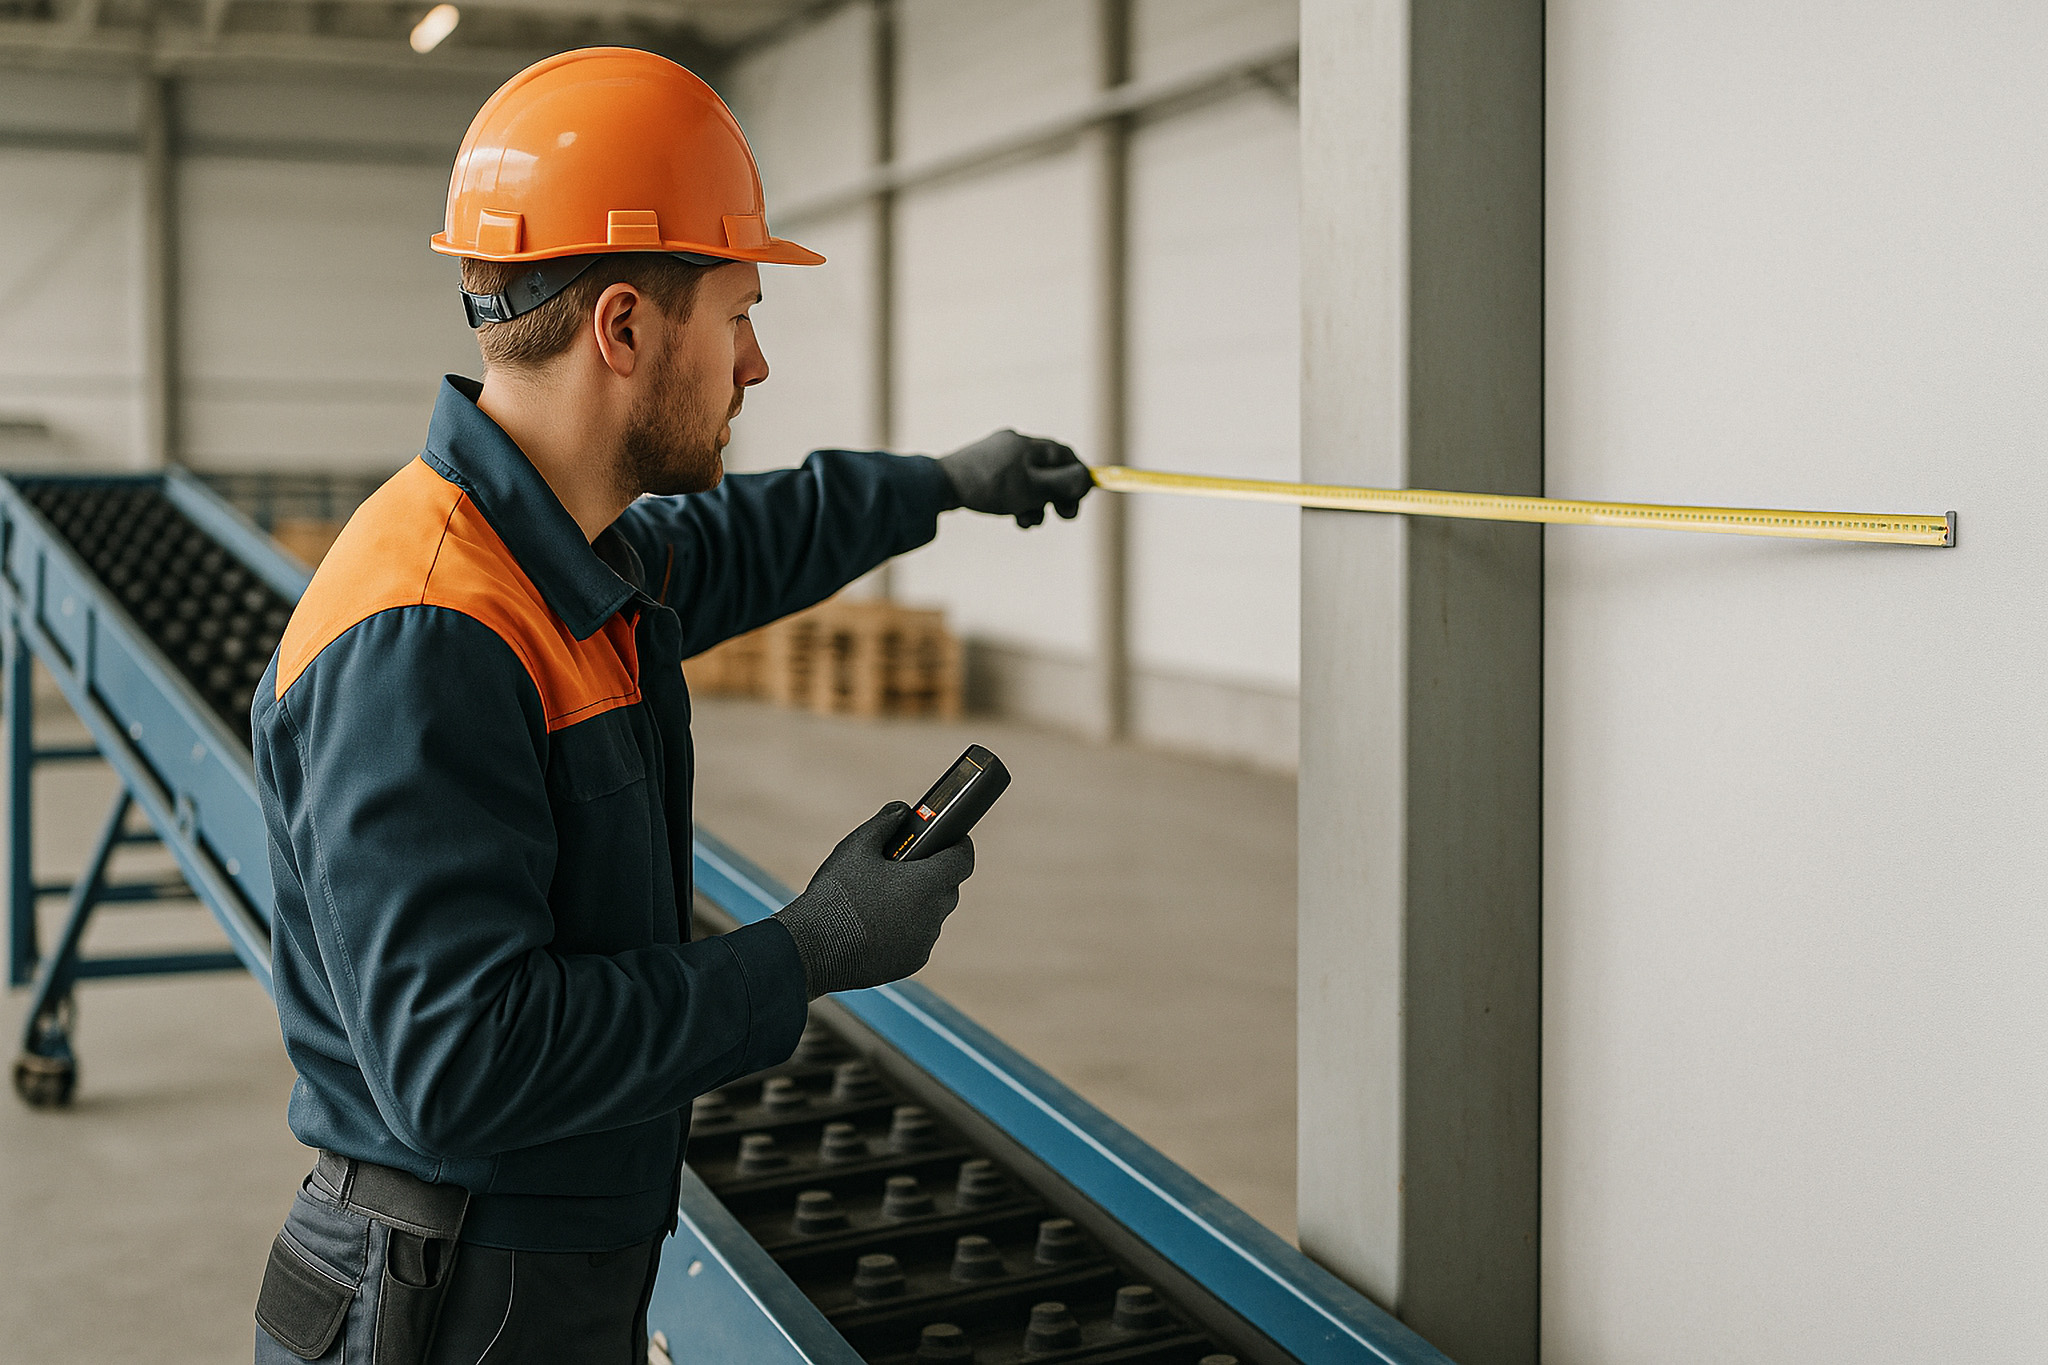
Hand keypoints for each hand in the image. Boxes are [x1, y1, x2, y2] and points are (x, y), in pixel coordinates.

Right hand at [774, 804, 975, 998]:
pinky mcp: (912, 962)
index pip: (963, 859)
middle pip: (948, 887)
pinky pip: (918, 938)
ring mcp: (924, 941)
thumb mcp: (856, 847)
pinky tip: (879, 922)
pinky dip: (907, 929)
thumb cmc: (835, 895)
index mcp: (927, 882)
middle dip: (933, 874)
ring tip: (886, 896)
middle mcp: (933, 914)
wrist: (812, 948)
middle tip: (907, 865)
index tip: (950, 838)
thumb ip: (884, 823)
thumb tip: (901, 810)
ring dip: (919, 903)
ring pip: (933, 914)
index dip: (958, 845)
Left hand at [938, 429, 1093, 526]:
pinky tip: (1012, 517)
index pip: (1067, 456)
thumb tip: (1087, 479)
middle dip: (1057, 496)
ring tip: (1028, 522)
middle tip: (1063, 517)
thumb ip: (1064, 484)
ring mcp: (998, 456)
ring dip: (1036, 504)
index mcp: (1030, 445)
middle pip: (1049, 470)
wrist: (939, 486)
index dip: (1078, 479)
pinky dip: (1017, 502)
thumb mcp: (1034, 489)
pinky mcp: (983, 470)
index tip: (1080, 500)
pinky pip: (1011, 485)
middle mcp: (1016, 444)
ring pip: (1030, 481)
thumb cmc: (990, 486)